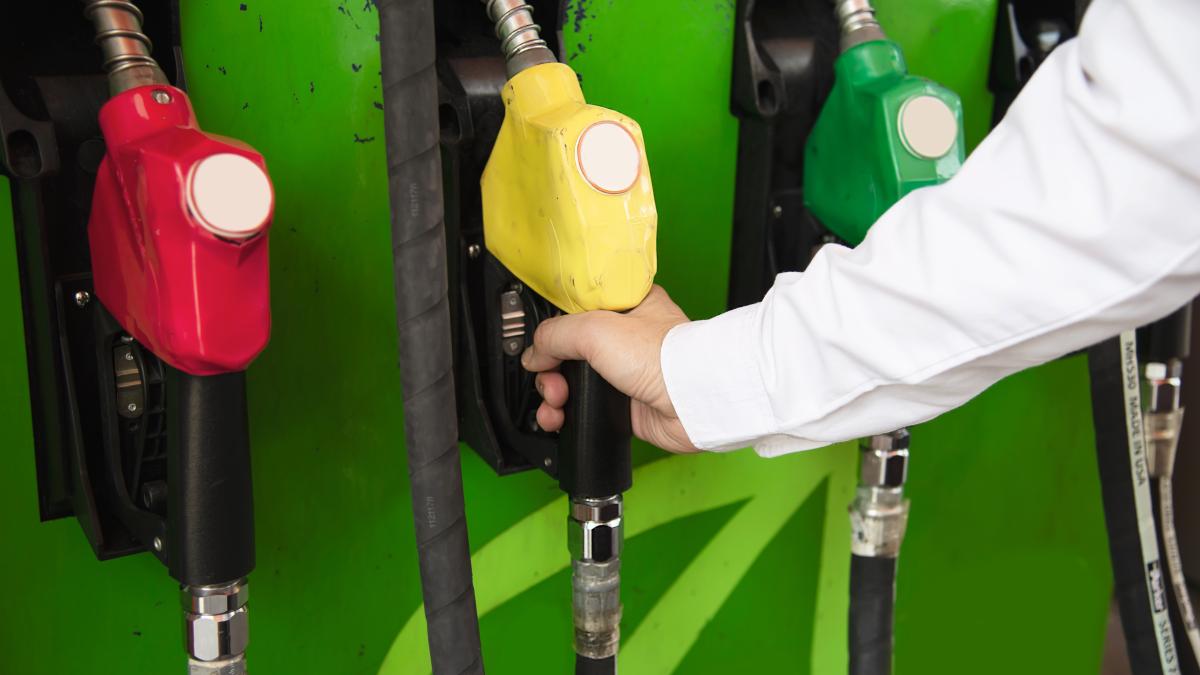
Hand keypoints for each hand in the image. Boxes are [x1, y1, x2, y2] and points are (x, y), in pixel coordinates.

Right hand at [521, 285, 699, 452]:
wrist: (692, 402)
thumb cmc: (665, 357)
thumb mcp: (596, 328)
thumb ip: (556, 334)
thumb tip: (534, 353)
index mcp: (625, 306)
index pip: (576, 310)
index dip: (555, 328)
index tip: (541, 343)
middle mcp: (625, 339)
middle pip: (569, 350)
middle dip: (550, 368)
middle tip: (550, 379)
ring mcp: (624, 373)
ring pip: (573, 381)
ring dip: (554, 393)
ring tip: (555, 402)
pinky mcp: (624, 405)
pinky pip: (584, 408)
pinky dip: (567, 414)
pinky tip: (559, 418)